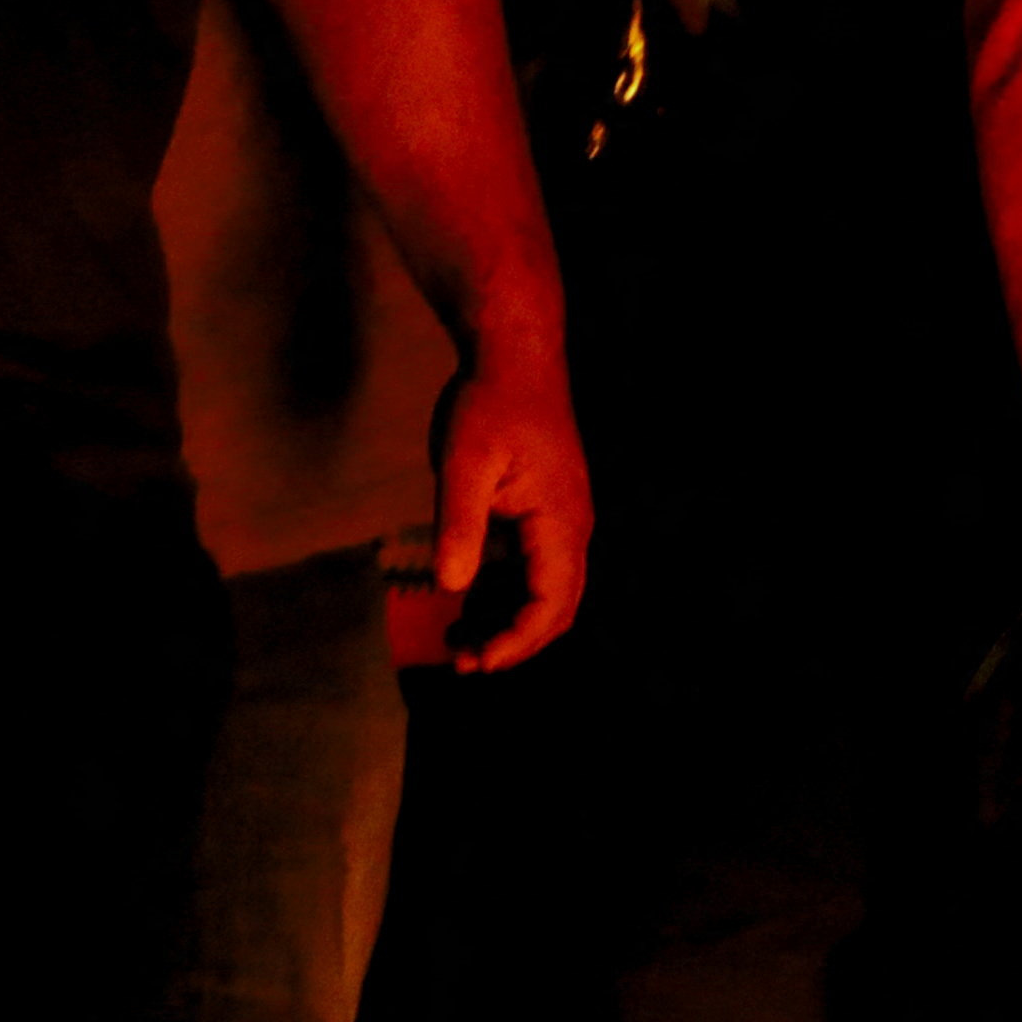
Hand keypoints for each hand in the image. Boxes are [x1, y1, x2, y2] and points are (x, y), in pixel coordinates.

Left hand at [430, 341, 594, 670]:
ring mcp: (560, 522)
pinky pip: (532, 571)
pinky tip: (465, 603)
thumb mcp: (465, 463)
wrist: (515, 359)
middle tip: (460, 661)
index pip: (550, 603)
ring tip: (455, 641)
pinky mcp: (543, 514)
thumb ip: (459, 525)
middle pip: (557, 608)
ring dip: (506, 623)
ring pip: (546, 594)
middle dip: (513, 643)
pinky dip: (503, 596)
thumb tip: (451, 586)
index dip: (516, 641)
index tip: (475, 662)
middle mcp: (570, 528)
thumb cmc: (491, 405)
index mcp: (560, 521)